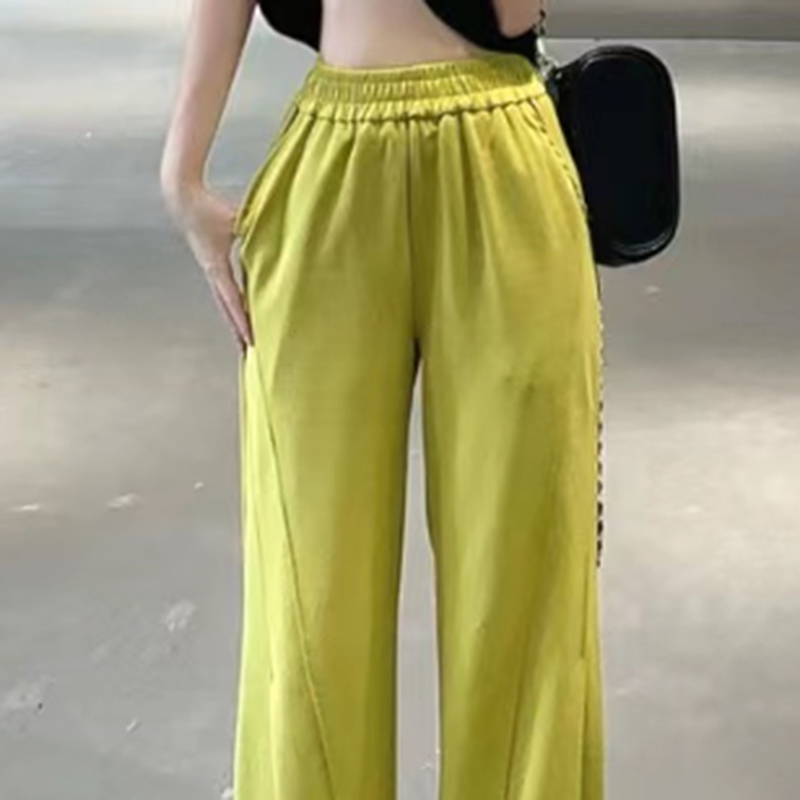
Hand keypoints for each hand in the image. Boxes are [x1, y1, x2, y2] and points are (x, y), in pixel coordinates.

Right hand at [164, 182, 253, 353]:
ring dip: (232, 321)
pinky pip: (222, 291)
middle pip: (226, 309)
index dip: (243, 320)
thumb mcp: (236, 219)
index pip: (233, 300)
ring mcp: (209, 270)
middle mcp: (211, 272)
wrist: (183, 199)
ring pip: (222, 302)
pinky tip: (240, 313)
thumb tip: (277, 235)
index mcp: (217, 267)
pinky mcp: (210, 264)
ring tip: (242, 341)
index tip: (251, 339)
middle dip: (236, 331)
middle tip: (248, 352)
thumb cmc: (210, 207)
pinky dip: (231, 306)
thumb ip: (255, 229)